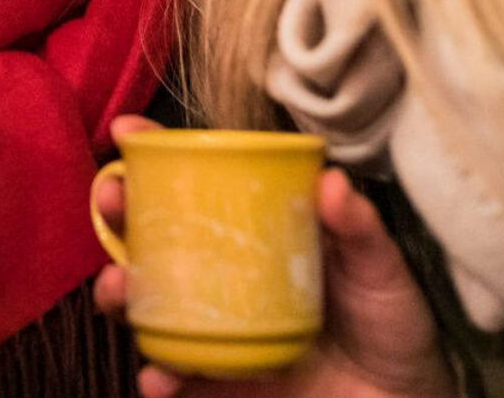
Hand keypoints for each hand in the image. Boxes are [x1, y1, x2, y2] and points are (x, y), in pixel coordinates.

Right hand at [92, 116, 453, 397]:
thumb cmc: (390, 324)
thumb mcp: (380, 269)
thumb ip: (358, 230)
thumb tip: (331, 182)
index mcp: (256, 239)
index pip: (199, 191)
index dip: (157, 160)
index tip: (129, 131)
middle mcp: (225, 280)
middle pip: (155, 243)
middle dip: (119, 220)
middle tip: (112, 201)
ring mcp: (216, 333)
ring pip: (148, 308)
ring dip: (119, 295)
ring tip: (117, 287)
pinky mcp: (218, 386)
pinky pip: (173, 381)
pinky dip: (157, 379)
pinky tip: (158, 376)